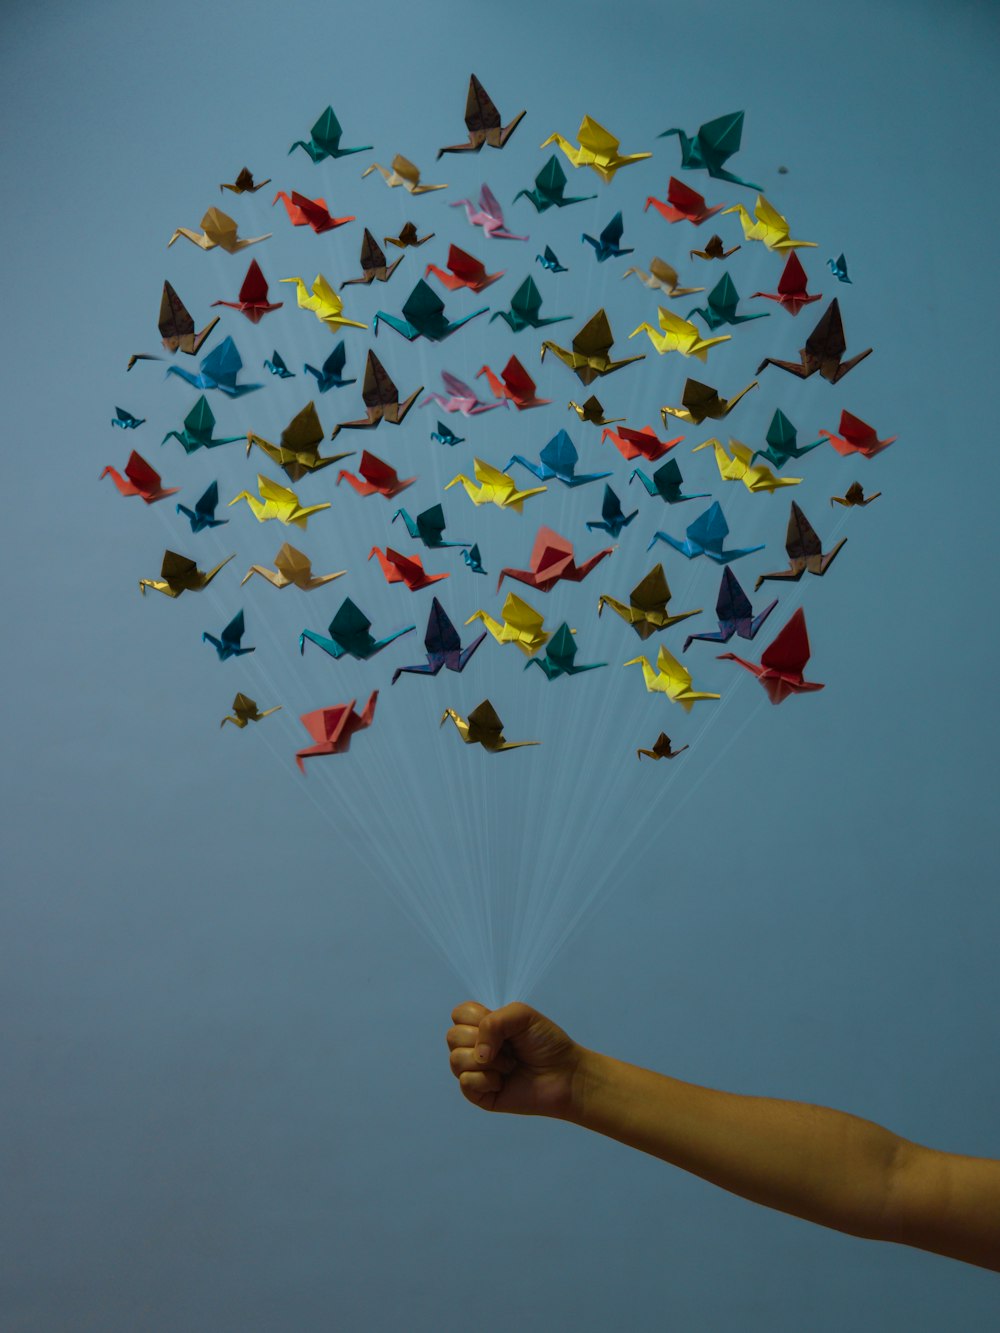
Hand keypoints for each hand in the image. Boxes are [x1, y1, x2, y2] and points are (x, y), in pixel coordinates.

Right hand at [446, 1001, 582, 1117]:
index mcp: (484, 1026)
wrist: (564, 1074)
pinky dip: (486, 1080)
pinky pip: (466, 1083)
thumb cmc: (546, 1043)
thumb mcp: (521, 1015)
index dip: (476, 1017)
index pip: (458, 1014)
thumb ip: (492, 1022)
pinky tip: (502, 1083)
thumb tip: (478, 1054)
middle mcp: (476, 1047)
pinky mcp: (479, 1095)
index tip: (502, 1026)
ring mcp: (476, 1072)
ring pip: (456, 1060)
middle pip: (452, 1036)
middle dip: (481, 1039)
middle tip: (509, 1048)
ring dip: (488, 1062)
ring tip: (510, 1066)